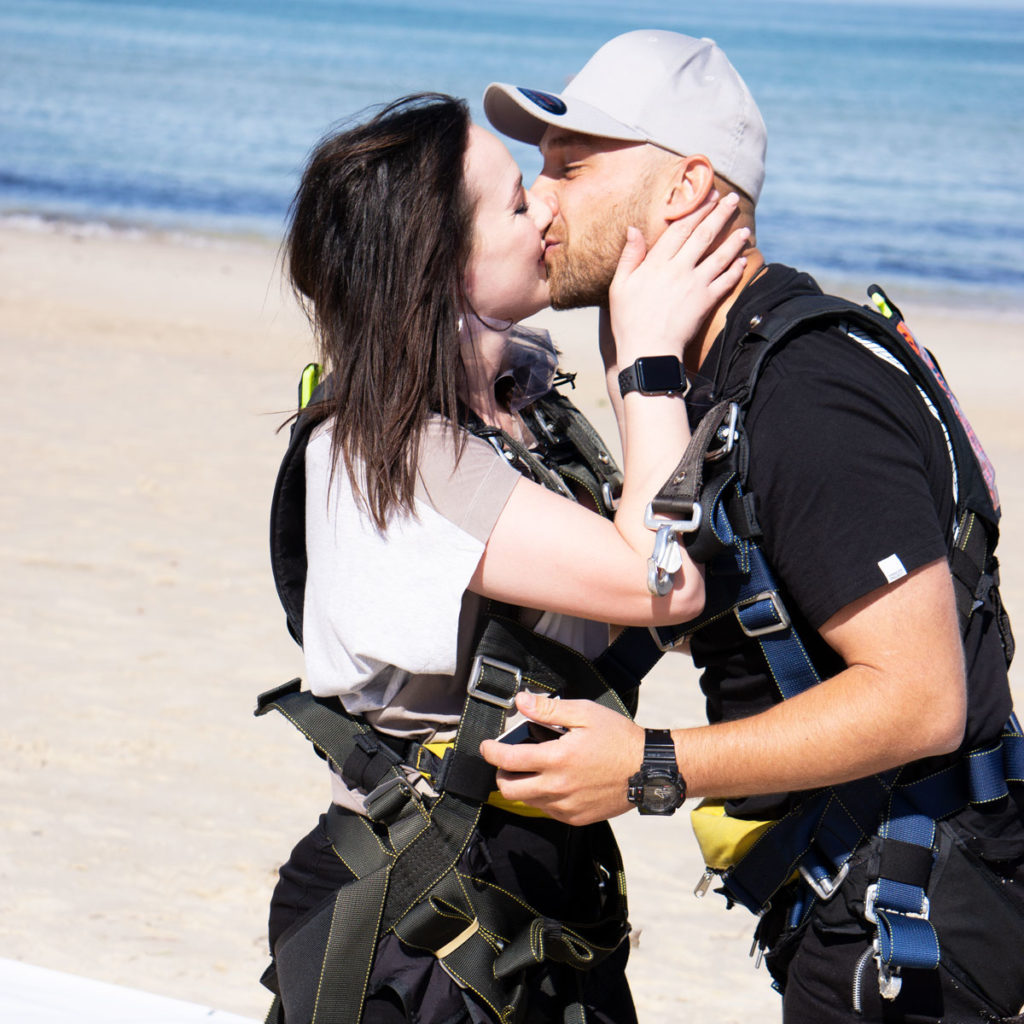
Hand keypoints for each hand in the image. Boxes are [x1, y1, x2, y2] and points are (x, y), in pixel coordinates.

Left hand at [479, 691, 643, 824]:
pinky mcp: (576, 818)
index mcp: (557, 759)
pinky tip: (554, 782)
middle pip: (509, 790)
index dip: (490, 752)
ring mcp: (567, 806)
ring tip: (533, 769)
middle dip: (500, 774)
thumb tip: (521, 701)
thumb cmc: (619, 738)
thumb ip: (548, 709)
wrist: (648, 769)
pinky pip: (547, 811)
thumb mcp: (584, 714)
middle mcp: (558, 787)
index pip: (508, 761)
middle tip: (506, 762)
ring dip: (522, 786)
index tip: (486, 746)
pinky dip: (542, 798)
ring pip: (527, 802)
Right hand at [609, 192, 749, 364]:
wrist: (648, 351)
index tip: (708, 196)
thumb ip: (630, 256)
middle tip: (732, 199)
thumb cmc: (628, 321)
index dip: (696, 210)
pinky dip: (735, 270)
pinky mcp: (706, 302)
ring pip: (719, 255)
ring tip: (745, 229)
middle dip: (719, 214)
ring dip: (734, 240)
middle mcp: (679, 269)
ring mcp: (695, 285)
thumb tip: (633, 228)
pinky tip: (742, 261)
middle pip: (703, 235)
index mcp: (657, 263)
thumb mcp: (620, 286)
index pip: (680, 228)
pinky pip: (725, 281)